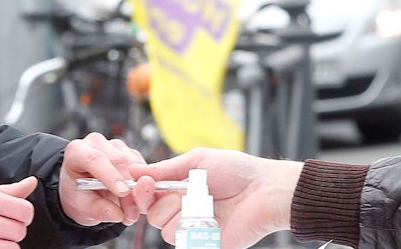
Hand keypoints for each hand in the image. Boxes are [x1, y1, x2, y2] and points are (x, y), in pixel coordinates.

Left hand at [59, 132, 144, 226]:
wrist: (85, 191)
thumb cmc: (79, 195)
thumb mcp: (82, 208)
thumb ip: (98, 210)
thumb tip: (117, 214)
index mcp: (77, 152)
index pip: (94, 159)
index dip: (110, 175)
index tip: (123, 193)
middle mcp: (96, 144)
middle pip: (119, 161)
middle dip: (129, 188)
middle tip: (132, 212)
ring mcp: (115, 146)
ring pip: (134, 164)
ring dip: (138, 188)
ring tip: (131, 209)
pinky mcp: (130, 151)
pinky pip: (142, 167)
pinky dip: (142, 184)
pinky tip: (134, 197)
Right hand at [131, 148, 303, 248]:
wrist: (265, 190)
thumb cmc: (237, 171)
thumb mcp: (197, 161)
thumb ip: (165, 168)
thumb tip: (135, 171)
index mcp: (180, 190)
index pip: (149, 197)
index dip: (143, 192)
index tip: (147, 183)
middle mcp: (185, 211)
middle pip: (154, 216)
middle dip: (165, 202)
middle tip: (185, 192)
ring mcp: (196, 228)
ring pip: (167, 231)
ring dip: (183, 214)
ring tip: (206, 203)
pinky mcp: (206, 244)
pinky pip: (185, 242)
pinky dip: (194, 228)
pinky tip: (211, 218)